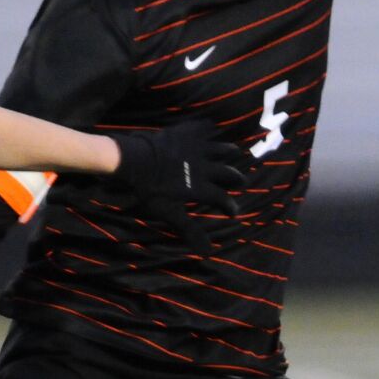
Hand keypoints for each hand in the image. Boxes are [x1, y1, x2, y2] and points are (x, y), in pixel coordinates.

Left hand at [111, 119, 243, 253]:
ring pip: (218, 148)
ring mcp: (195, 147)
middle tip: (242, 180)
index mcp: (201, 187)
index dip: (229, 206)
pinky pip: (200, 128)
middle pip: (225, 172)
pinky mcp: (184, 132)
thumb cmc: (150, 190)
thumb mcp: (170, 213)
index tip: (234, 212)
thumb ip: (189, 229)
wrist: (136, 161)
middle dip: (235, 178)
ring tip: (235, 151)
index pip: (221, 198)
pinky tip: (209, 125)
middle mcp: (204, 166)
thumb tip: (207, 252)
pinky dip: (207, 128)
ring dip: (227, 151)